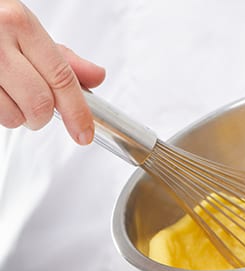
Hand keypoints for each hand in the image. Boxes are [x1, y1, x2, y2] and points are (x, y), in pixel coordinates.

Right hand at [0, 0, 104, 143]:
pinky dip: (2, 113)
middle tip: (39, 109)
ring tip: (11, 95)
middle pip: (40, 104)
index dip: (78, 113)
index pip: (61, 79)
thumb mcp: (27, 32)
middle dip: (44, 116)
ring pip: (14, 116)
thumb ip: (62, 58)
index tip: (84, 133)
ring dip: (19, 116)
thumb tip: (96, 76)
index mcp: (20, 24)